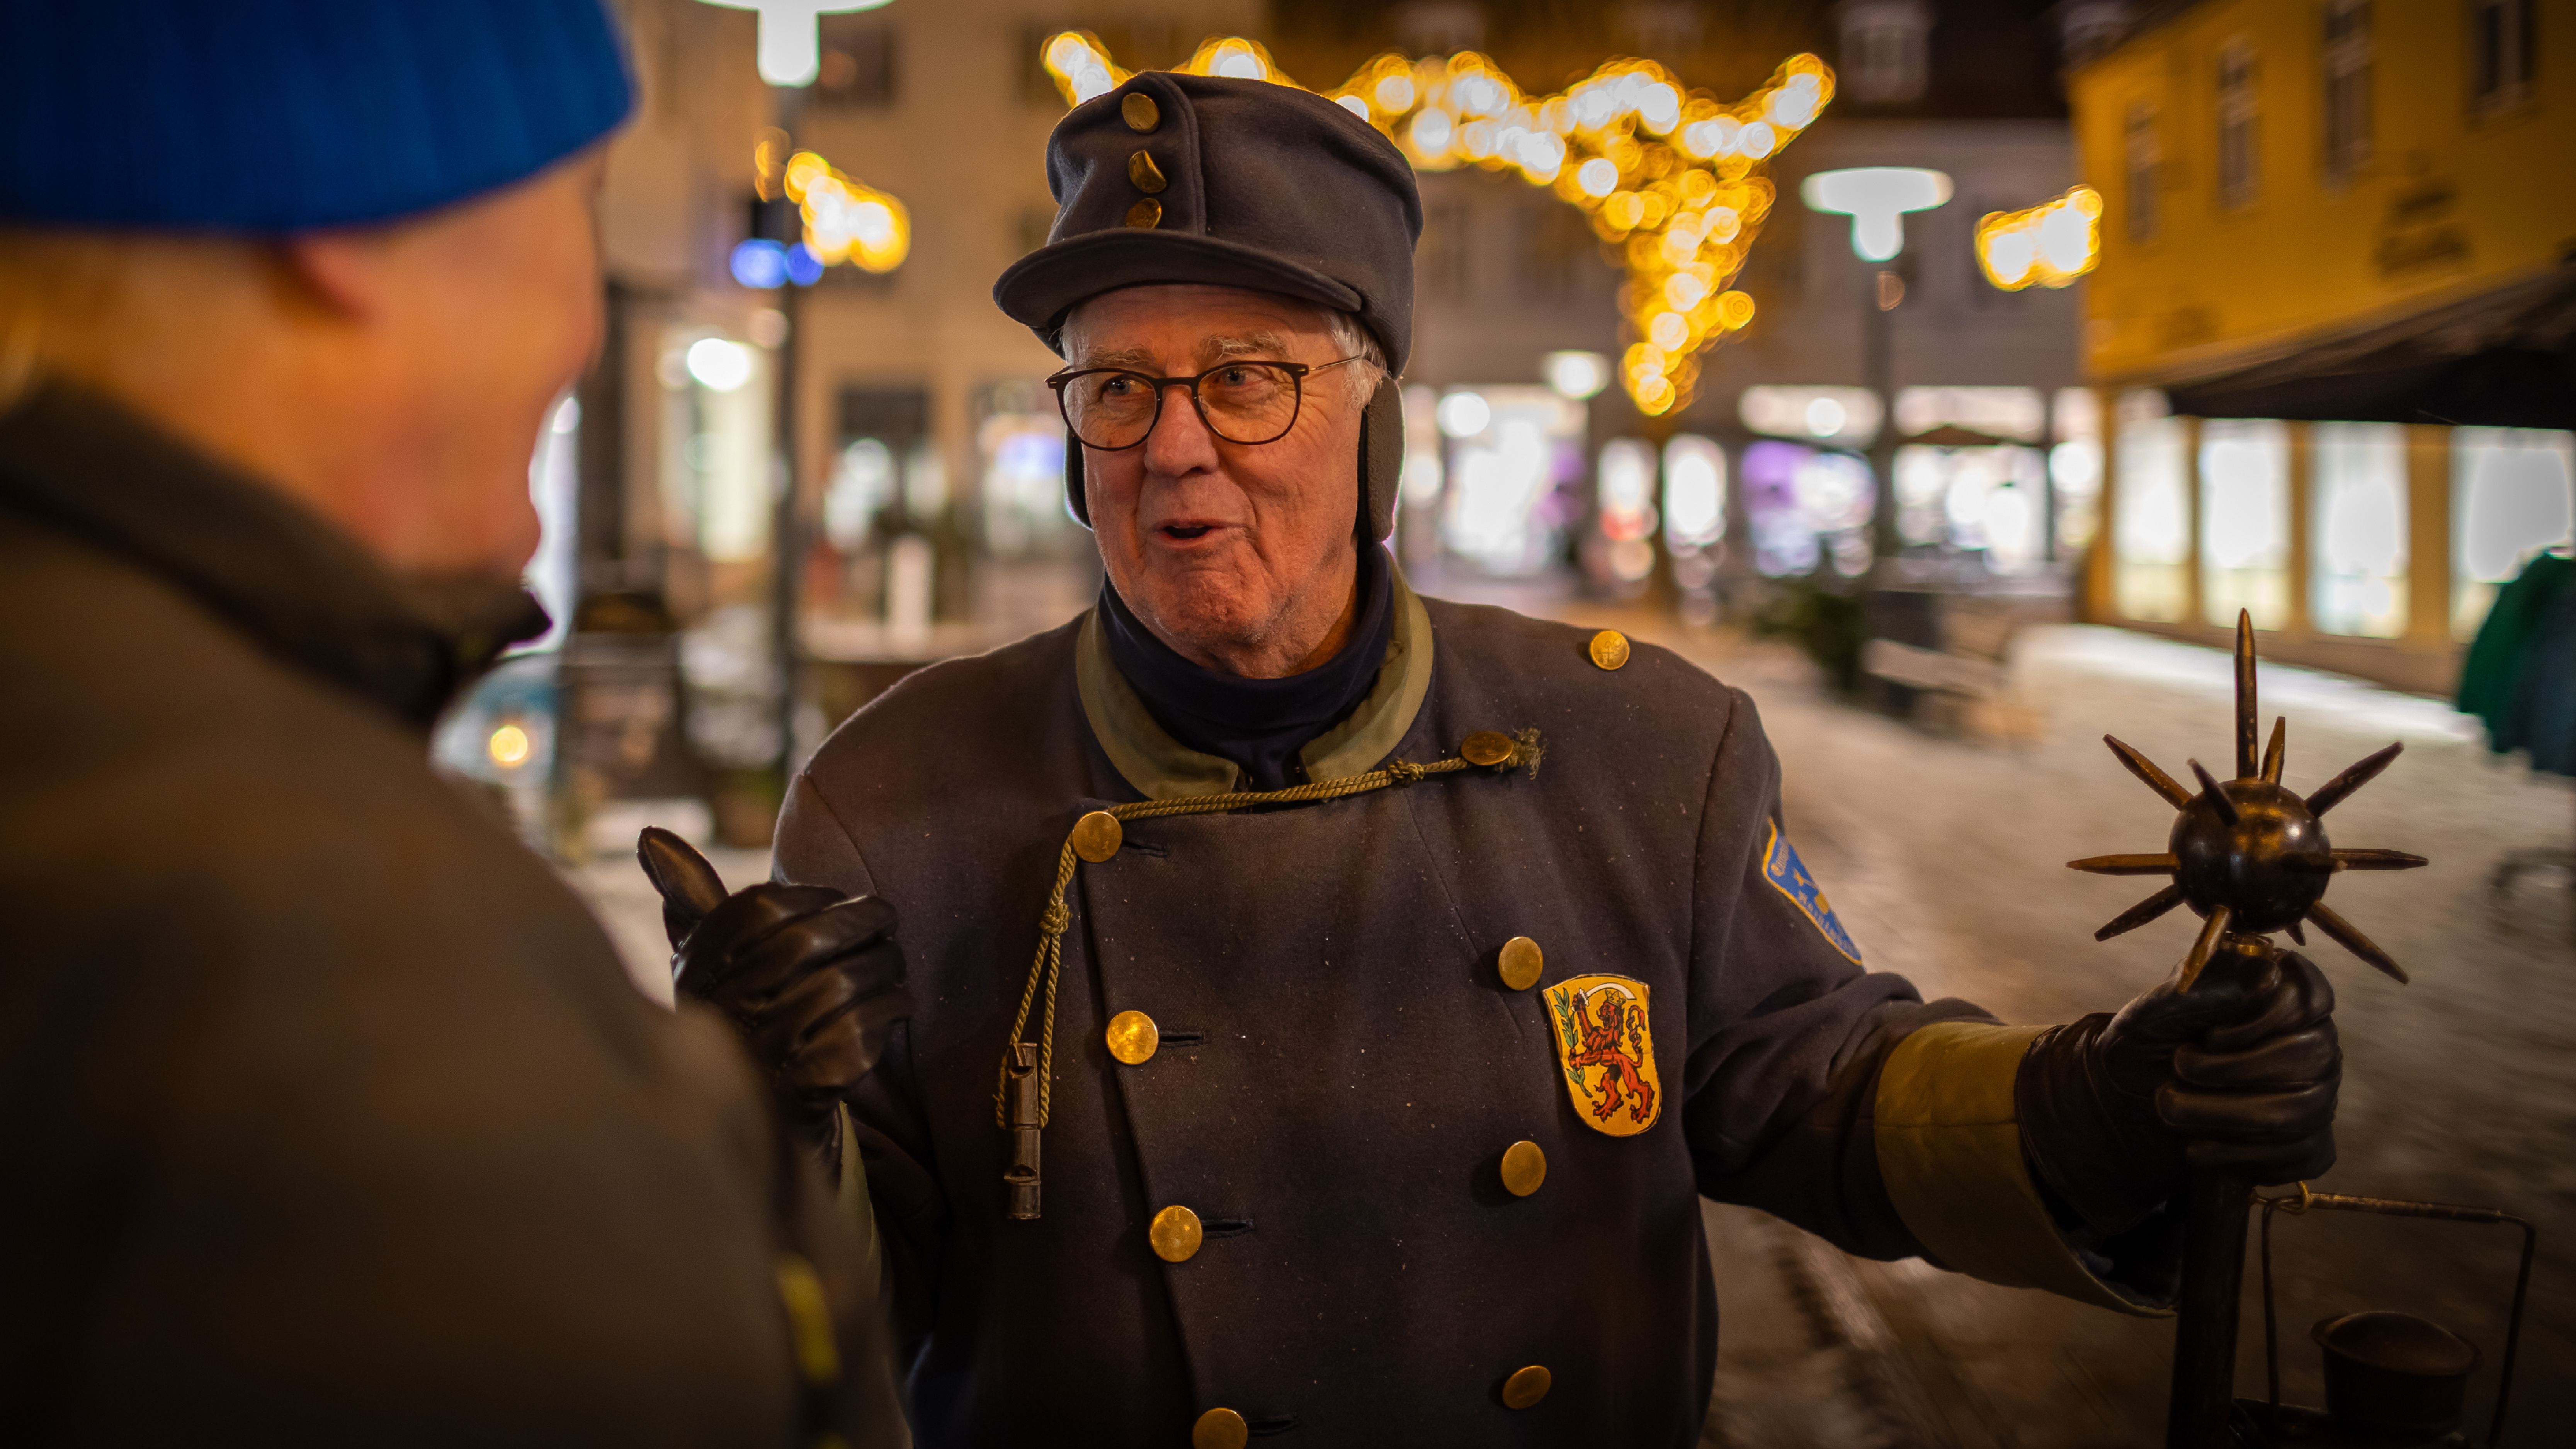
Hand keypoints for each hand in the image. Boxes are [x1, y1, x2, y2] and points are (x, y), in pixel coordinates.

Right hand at [637, 827, 910, 1172]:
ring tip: (894, 958)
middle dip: (861, 923)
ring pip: (842, 985)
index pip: (761, 909)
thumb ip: (688, 896)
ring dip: (883, 964)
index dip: (813, 896)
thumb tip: (651, 834)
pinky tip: (896, 1001)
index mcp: (698, 972)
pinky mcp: (809, 1086)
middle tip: (887, 918)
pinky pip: (865, 1031)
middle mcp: (725, 1010)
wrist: (760, 1112)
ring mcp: (765, 1051)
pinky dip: (891, 1008)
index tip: (839, 899)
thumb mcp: (707, 959)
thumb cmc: (739, 1014)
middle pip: (808, 944)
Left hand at [2017, 940, 2339, 1235]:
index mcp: (2280, 1000)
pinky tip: (2197, 1145)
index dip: (2263, 1016)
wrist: (2126, 1109)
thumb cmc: (2147, 1047)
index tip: (2212, 1033)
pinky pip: (2292, 1155)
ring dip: (2218, 1113)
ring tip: (2172, 1107)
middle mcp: (2311, 1045)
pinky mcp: (2307, 1147)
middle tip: (2180, 1068)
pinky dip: (2232, 1154)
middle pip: (2306, 1055)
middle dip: (2227, 1069)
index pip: (2310, 996)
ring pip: (2295, 1111)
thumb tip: (2267, 972)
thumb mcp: (2155, 1011)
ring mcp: (2316, 1097)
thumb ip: (2204, 985)